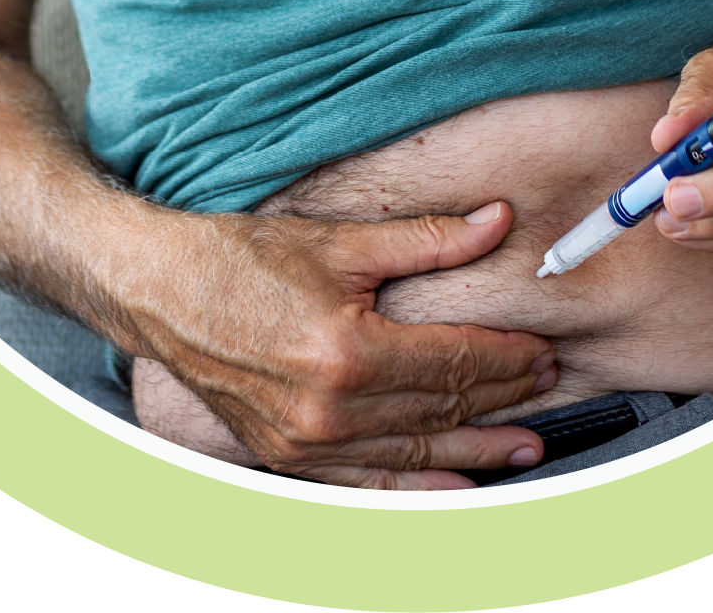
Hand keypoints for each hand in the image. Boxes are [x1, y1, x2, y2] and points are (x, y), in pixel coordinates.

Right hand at [126, 200, 556, 489]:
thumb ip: (426, 239)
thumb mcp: (339, 239)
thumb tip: (497, 221)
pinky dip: (418, 490)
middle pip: (440, 409)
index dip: (505, 358)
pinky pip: (367, 485)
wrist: (162, 293)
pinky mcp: (289, 457)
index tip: (543, 351)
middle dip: (501, 400)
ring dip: (476, 450)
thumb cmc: (242, 259)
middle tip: (549, 390)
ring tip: (527, 448)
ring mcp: (307, 442)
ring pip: (414, 455)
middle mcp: (330, 408)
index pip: (452, 361)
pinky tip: (459, 489)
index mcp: (347, 349)